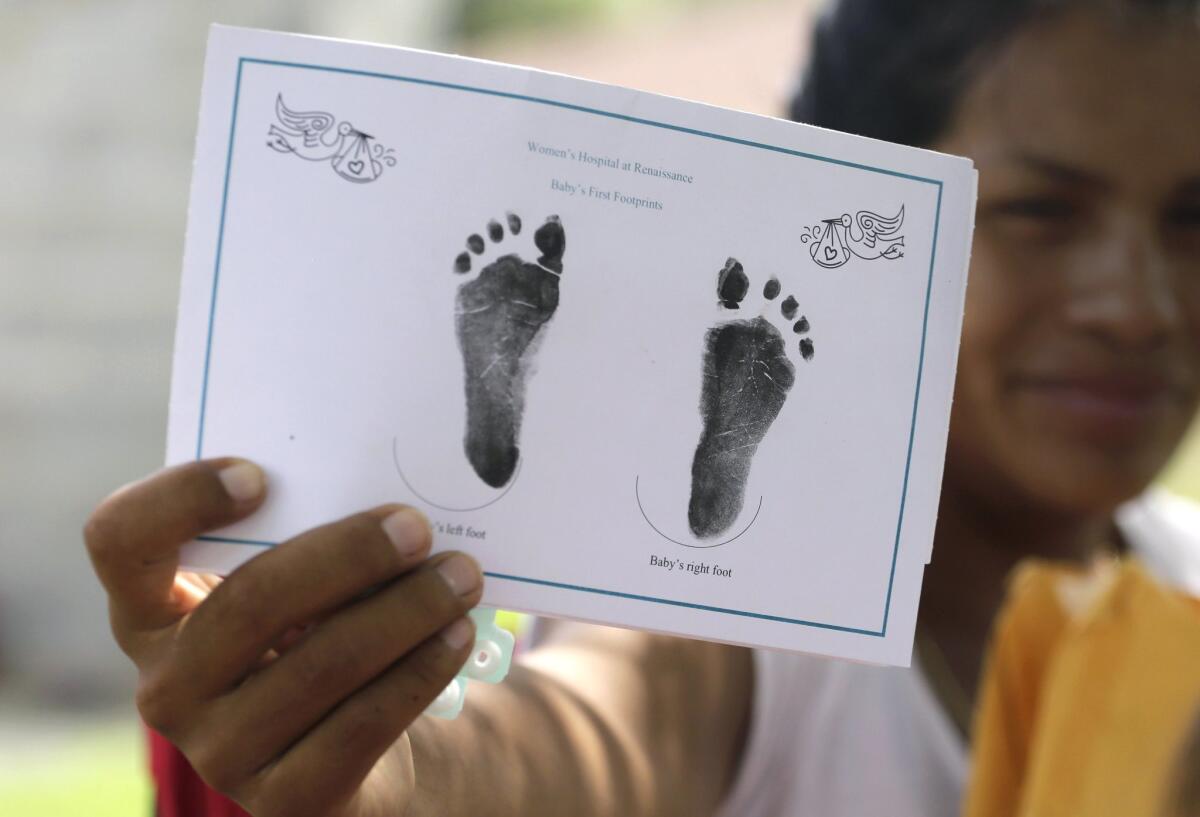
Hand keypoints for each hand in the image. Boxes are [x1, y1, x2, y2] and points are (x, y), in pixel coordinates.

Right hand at [84, 458, 482, 816]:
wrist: (350, 749)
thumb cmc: (318, 632)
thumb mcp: (298, 585)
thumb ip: (308, 536)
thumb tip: (390, 500)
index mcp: (154, 610)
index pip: (120, 540)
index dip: (178, 499)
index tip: (259, 475)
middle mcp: (168, 684)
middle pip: (249, 603)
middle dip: (347, 556)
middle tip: (417, 528)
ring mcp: (219, 750)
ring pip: (320, 665)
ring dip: (406, 612)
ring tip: (461, 577)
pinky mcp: (284, 800)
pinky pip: (360, 726)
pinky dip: (419, 671)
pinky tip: (457, 635)